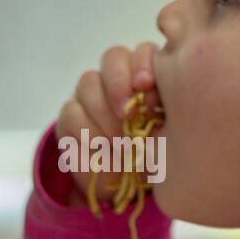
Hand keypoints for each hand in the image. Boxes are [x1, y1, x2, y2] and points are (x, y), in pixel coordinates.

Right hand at [57, 41, 160, 207]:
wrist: (126, 186)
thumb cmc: (154, 158)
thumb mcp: (169, 136)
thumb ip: (166, 112)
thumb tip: (154, 104)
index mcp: (148, 78)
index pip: (143, 52)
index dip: (143, 63)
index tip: (147, 86)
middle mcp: (118, 79)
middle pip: (113, 57)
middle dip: (119, 82)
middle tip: (129, 114)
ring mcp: (91, 94)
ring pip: (89, 82)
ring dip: (104, 113)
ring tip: (121, 143)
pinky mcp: (71, 116)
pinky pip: (71, 111)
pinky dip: (87, 131)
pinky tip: (101, 148)